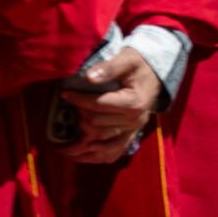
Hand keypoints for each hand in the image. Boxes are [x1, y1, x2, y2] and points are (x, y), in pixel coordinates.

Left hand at [57, 47, 161, 163]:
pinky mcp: (130, 137)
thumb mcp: (127, 59)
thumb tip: (88, 77)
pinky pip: (111, 154)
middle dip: (79, 115)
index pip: (100, 105)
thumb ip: (109, 68)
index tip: (65, 94)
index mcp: (134, 102)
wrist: (152, 76)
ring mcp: (133, 132)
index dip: (80, 100)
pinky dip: (94, 157)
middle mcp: (135, 121)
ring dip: (81, 140)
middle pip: (97, 124)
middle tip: (68, 107)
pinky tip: (79, 154)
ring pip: (100, 142)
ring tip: (65, 135)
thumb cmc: (139, 65)